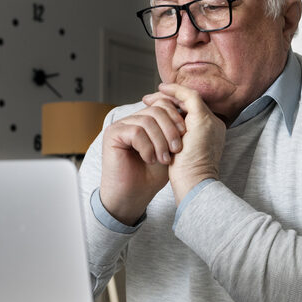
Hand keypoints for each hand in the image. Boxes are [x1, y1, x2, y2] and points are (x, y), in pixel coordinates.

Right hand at [99, 95, 186, 224]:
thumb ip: (176, 132)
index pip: (163, 104)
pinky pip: (136, 131)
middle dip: (171, 129)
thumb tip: (189, 112)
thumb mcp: (170, 150)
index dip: (177, 117)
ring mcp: (121, 125)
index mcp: (146, 120)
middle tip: (177, 150)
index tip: (185, 135)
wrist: (134, 197)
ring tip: (164, 159)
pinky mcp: (112, 134)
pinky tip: (150, 159)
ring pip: (148, 120)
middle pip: (157, 109)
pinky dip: (147, 147)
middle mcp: (132, 119)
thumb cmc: (152, 176)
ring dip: (160, 141)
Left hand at [145, 83, 225, 203]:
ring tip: (150, 97)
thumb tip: (164, 134)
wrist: (194, 184)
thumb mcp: (182, 153)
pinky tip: (160, 91)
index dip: (174, 108)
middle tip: (150, 99)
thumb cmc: (186, 176)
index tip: (156, 108)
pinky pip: (188, 96)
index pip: (192, 113)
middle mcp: (214, 124)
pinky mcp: (202, 119)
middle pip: (190, 103)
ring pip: (189, 97)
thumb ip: (178, 140)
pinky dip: (174, 91)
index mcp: (211, 134)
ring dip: (169, 95)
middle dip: (169, 99)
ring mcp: (210, 121)